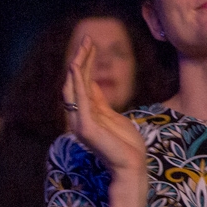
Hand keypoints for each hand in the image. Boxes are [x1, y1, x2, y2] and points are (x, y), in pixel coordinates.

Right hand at [64, 37, 146, 177]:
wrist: (132, 167)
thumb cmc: (126, 146)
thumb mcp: (114, 116)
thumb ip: (100, 101)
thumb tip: (91, 83)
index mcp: (87, 114)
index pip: (83, 83)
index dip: (86, 63)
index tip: (91, 45)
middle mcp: (78, 117)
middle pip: (76, 82)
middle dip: (81, 59)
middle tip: (87, 39)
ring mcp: (79, 122)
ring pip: (74, 87)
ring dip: (79, 65)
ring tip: (84, 47)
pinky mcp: (85, 127)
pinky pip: (79, 99)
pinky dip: (77, 82)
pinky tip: (77, 67)